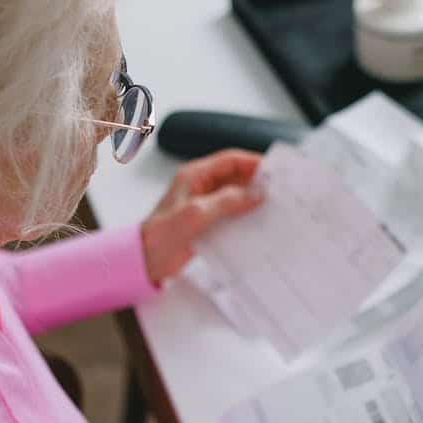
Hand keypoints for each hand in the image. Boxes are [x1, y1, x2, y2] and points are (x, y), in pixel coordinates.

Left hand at [141, 149, 263, 283]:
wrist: (144, 262)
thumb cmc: (160, 237)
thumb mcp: (196, 214)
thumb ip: (227, 201)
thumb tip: (256, 193)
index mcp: (194, 176)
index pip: (230, 159)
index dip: (253, 163)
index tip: (274, 172)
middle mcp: (200, 187)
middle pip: (236, 177)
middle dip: (256, 183)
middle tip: (278, 192)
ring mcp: (204, 205)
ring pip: (236, 196)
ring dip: (252, 201)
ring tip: (273, 208)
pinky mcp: (207, 223)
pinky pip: (231, 214)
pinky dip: (245, 217)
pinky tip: (257, 225)